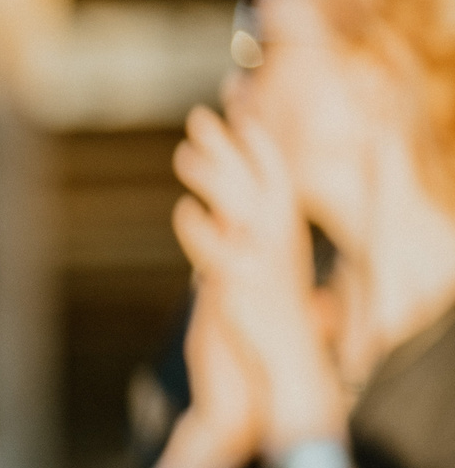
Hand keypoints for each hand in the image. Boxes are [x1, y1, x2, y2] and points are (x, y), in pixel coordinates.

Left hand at [171, 103, 344, 451]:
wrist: (283, 363)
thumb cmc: (268, 317)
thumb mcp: (261, 270)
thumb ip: (240, 241)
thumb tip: (222, 224)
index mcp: (286, 229)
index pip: (271, 169)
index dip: (253, 136)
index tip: (235, 105)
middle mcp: (280, 237)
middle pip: (252, 176)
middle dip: (227, 142)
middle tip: (198, 113)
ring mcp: (263, 260)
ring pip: (236, 206)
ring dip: (210, 176)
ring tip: (180, 153)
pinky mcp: (243, 286)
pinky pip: (220, 252)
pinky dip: (202, 230)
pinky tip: (182, 211)